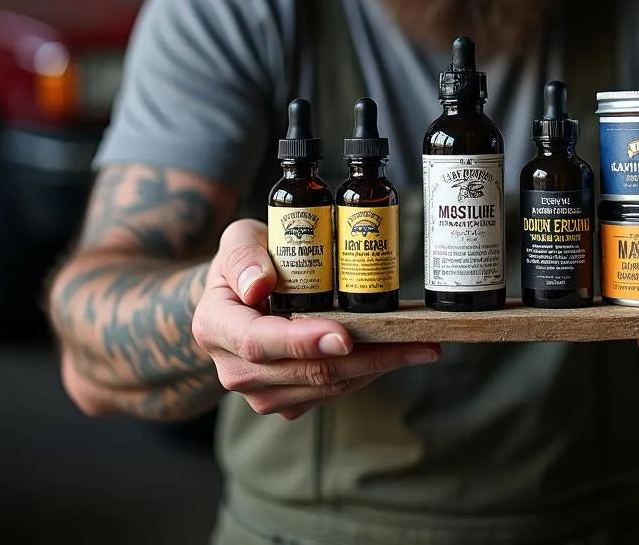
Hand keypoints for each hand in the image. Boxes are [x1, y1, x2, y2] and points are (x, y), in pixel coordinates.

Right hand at [193, 219, 439, 419]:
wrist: (238, 296)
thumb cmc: (245, 261)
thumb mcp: (238, 240)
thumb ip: (244, 255)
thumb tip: (259, 284)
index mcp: (216, 326)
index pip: (260, 342)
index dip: (303, 341)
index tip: (344, 336)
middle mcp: (235, 369)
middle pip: (304, 371)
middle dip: (364, 357)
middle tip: (414, 343)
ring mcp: (261, 390)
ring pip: (325, 387)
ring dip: (377, 368)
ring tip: (421, 347)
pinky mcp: (287, 399)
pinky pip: (332, 392)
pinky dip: (368, 373)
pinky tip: (398, 354)